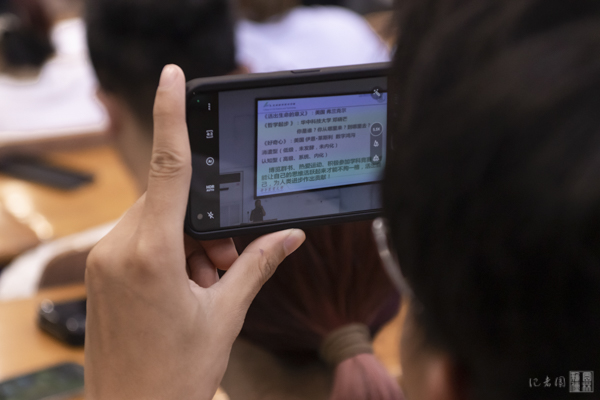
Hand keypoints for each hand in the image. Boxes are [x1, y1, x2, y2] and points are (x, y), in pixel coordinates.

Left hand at [84, 65, 304, 399]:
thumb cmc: (174, 373)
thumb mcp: (224, 315)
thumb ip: (258, 265)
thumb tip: (292, 235)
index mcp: (152, 255)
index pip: (168, 167)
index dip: (172, 116)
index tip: (173, 78)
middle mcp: (119, 249)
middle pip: (171, 200)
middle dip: (205, 222)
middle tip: (224, 263)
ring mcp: (105, 260)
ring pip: (157, 220)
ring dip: (189, 241)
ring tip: (205, 285)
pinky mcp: (102, 270)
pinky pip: (141, 239)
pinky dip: (170, 251)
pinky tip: (185, 288)